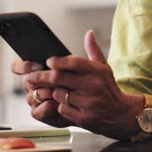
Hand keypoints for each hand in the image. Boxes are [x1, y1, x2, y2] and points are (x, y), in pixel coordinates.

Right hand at [10, 59, 72, 127]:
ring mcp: (32, 99)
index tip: (38, 66)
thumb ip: (58, 62)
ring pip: (35, 94)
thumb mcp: (69, 67)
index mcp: (32, 70)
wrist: (83, 100)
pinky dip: (50, 106)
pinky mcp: (36, 112)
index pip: (17, 67)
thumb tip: (52, 61)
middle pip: (27, 80)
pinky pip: (38, 109)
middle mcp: (30, 84)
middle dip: (43, 79)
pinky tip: (59, 103)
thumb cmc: (75, 81)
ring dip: (50, 92)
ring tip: (64, 91)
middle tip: (56, 79)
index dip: (23, 66)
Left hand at [24, 30, 141, 139]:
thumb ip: (93, 50)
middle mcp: (93, 86)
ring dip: (51, 92)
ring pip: (58, 94)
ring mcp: (88, 103)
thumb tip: (89, 33)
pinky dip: (59, 106)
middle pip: (59, 78)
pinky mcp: (84, 118)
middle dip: (42, 76)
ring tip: (48, 89)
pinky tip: (61, 103)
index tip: (48, 61)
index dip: (57, 61)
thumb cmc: (108, 89)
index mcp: (97, 71)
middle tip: (31, 76)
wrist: (121, 114)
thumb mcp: (104, 68)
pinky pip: (62, 109)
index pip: (73, 62)